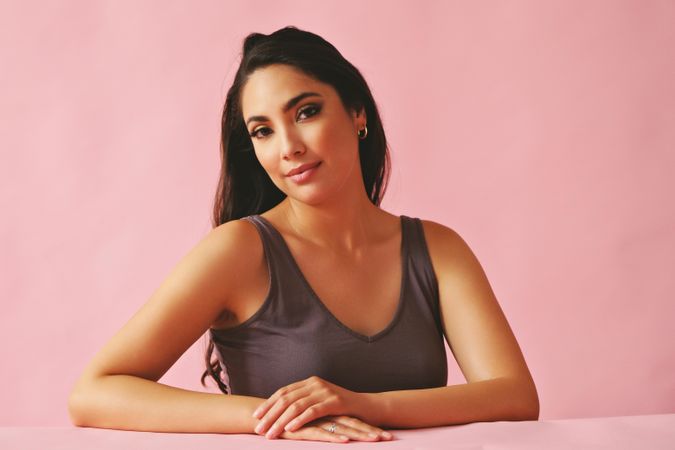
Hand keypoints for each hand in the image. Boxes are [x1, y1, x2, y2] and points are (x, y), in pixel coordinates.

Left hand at [252, 375, 389, 439]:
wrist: (368, 407)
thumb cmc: (343, 409)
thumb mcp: (321, 403)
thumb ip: (305, 403)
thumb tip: (283, 413)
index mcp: (310, 382)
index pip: (283, 392)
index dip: (268, 404)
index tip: (256, 416)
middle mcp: (315, 384)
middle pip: (286, 398)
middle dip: (270, 414)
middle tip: (258, 428)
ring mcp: (325, 391)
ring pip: (296, 406)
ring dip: (280, 421)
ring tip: (270, 433)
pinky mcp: (334, 402)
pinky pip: (312, 411)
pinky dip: (299, 420)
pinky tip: (290, 429)